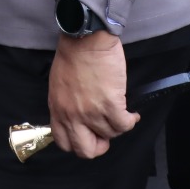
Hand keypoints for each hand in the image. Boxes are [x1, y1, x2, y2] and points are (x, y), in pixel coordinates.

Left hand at [47, 32, 137, 159]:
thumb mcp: (59, 85)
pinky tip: (132, 113)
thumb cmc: (73, 54)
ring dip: (117, 126)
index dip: (80, 143)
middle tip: (106, 132)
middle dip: (99, 145)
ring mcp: (91, 112)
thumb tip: (78, 119)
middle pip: (85, 150)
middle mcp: (72, 115)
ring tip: (121, 113)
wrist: (86, 38)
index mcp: (58, 109)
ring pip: (110, 134)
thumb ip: (66, 105)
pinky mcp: (110, 104)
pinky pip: (124, 125)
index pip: (65, 143)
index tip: (90, 134)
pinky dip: (131, 121)